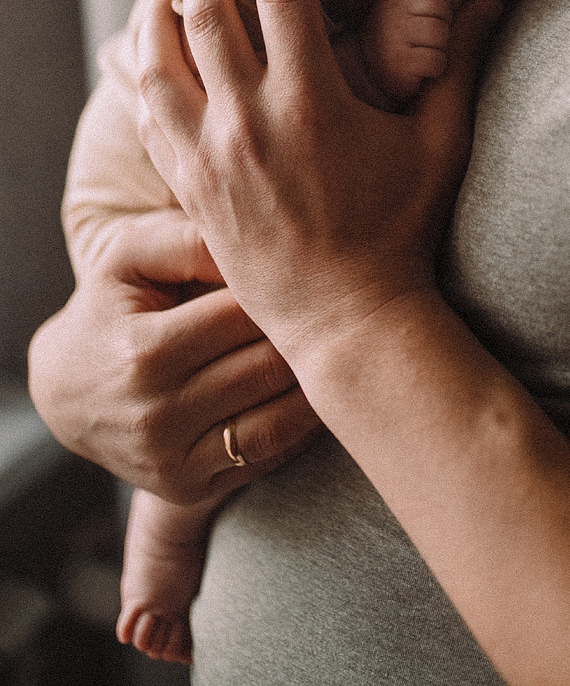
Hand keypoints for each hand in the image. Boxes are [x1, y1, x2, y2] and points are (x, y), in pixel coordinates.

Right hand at [28, 207, 320, 503]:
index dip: (283, 287)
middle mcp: (157, 416)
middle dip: (309, 331)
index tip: (314, 268)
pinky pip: (270, 454)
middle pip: (268, 367)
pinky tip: (315, 387)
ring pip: (279, 417)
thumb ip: (189, 242)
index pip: (243, 315)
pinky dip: (302, 422)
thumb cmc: (110, 306)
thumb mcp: (131, 256)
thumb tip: (257, 245)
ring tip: (340, 343)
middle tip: (344, 305)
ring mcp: (173, 461)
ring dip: (316, 380)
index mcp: (144, 353)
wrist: (65, 392)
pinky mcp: (189, 488)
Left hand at [136, 0, 500, 368]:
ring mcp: (211, 156)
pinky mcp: (191, 188)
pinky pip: (151, 117)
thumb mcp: (441, 145)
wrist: (348, 319)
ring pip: (161, 63)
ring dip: (157, 12)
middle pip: (207, 15)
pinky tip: (148, 57)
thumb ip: (459, 65)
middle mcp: (250, 121)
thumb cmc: (402, 231)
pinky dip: (143, 77)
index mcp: (312, 101)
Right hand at [361, 0, 457, 100]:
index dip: (442, 9)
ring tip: (423, 53)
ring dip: (439, 48)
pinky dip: (435, 68)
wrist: (371, 73)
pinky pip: (436, 60)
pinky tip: (421, 69)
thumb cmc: (401, 38)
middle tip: (427, 41)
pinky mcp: (400, 62)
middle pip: (441, 9)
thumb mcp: (413, 11)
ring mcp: (394, 36)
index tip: (429, 21)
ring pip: (440, 33)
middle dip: (443, 27)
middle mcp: (393, 11)